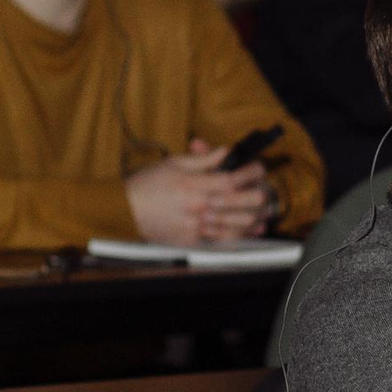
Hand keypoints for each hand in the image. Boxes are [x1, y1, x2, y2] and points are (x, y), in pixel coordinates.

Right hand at [126, 140, 276, 245]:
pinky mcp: (191, 240)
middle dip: (258, 194)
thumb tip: (226, 152)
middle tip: (266, 189)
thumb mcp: (174, 163)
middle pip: (238, 202)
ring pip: (234, 223)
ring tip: (265, 210)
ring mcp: (195, 225)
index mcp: (193, 184)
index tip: (258, 168)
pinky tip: (252, 229)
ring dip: (254, 216)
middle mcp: (197, 206)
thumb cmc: (147, 184)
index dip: (249, 172)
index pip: (231, 178)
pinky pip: (221, 238)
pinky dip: (240, 234)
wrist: (124, 210)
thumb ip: (203, 159)